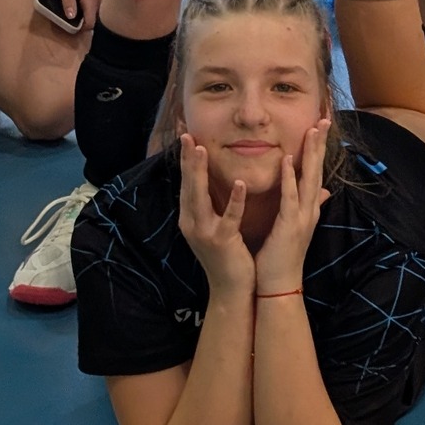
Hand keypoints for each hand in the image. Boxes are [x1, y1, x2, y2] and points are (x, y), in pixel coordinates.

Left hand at [52, 0, 102, 32]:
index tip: (72, 28)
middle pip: (98, 19)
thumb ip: (68, 2)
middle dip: (88, 23)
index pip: (91, 23)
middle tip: (75, 21)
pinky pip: (103, 4)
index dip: (82, 29)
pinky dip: (96, 8)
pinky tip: (85, 4)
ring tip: (80, 13)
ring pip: (102, 12)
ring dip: (92, 16)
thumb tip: (72, 18)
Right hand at [177, 133, 255, 300]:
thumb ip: (216, 202)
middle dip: (187, 158)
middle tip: (186, 133)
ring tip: (202, 149)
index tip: (185, 134)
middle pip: (188, 185)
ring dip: (200, 172)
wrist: (231, 290)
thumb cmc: (228, 255)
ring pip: (199, 198)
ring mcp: (204, 233)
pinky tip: (239, 183)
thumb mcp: (216, 225)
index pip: (187, 182)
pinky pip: (228, 218)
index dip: (185, 158)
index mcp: (191, 217)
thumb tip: (218, 178)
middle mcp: (191, 223)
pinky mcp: (221, 242)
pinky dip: (233, 201)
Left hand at [254, 120, 330, 294]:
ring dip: (310, 154)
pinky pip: (289, 197)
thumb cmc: (283, 256)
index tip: (320, 125)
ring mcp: (301, 217)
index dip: (319, 149)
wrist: (279, 286)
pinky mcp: (289, 225)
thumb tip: (324, 191)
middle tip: (324, 118)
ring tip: (312, 129)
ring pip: (309, 179)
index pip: (316, 172)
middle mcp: (310, 209)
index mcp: (309, 208)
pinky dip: (289, 177)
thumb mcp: (297, 227)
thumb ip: (310, 206)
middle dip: (320, 144)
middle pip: (317, 170)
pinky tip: (286, 160)